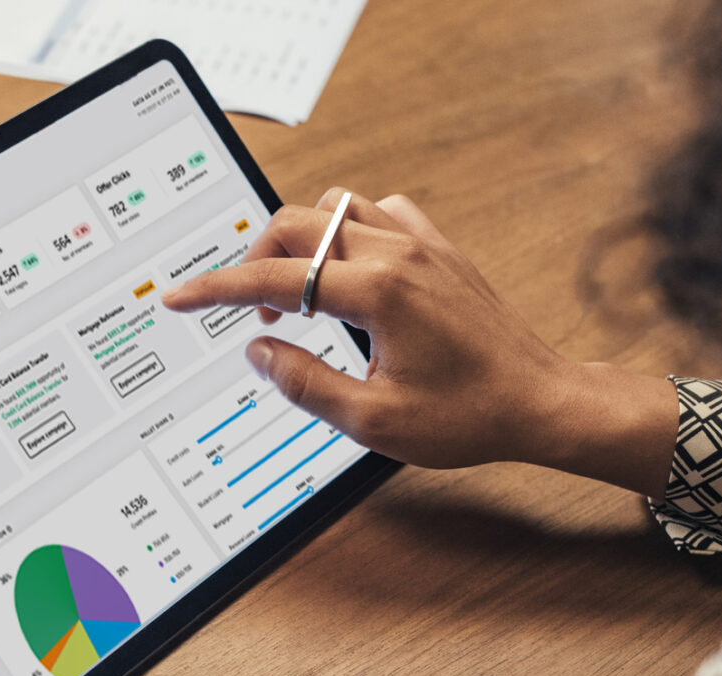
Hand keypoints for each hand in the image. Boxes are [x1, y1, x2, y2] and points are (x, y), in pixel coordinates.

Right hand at [163, 189, 675, 496]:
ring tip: (293, 290)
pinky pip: (377, 211)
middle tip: (248, 308)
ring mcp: (422, 243)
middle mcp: (398, 253)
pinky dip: (347, 229)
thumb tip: (259, 352)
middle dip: (254, 260)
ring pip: (334, 208)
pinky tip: (346, 269)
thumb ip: (306, 384)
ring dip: (300, 240)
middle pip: (295, 224)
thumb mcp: (374, 421)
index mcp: (378, 292)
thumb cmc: (469, 416)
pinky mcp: (439, 247)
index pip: (275, 278)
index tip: (180, 296)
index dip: (216, 289)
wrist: (540, 401)